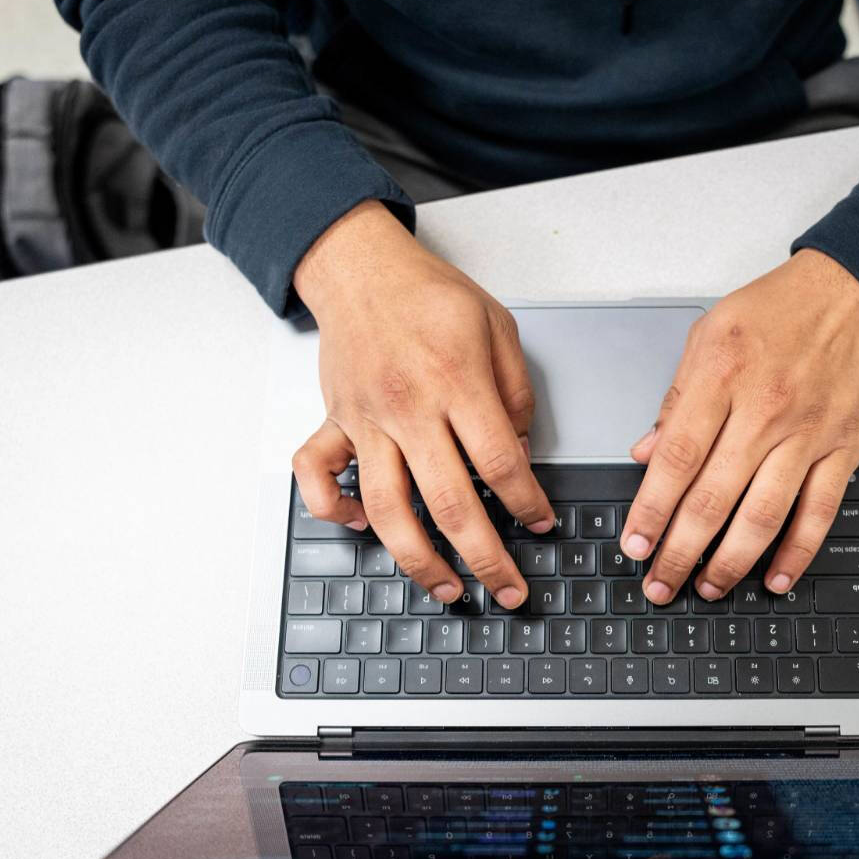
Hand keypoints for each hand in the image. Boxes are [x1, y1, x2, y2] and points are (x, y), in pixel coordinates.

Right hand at [290, 201, 554, 609]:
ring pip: (388, 509)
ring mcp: (366, 420)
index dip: (526, 504)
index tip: (540, 524)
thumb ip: (514, 393)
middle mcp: (409, 408)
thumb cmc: (430, 295)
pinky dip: (334, 510)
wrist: (362, 269)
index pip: (500, 463)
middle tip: (509, 588)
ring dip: (419, 561)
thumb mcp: (498, 328)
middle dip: (486, 557)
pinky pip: (318, 477)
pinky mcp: (335, 422)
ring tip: (448, 588)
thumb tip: (519, 454)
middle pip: (450, 503)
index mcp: (456, 382)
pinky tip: (362, 527)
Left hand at [621, 250, 858, 603]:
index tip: (634, 545)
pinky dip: (796, 554)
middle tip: (659, 584)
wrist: (856, 290)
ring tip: (706, 588)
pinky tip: (774, 579)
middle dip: (679, 552)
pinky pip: (818, 514)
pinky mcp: (844, 449)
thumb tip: (646, 455)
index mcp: (720, 379)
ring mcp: (807, 434)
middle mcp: (764, 410)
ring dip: (730, 563)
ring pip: (763, 516)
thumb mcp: (709, 335)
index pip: (675, 461)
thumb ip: (675, 399)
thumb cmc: (778, 310)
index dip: (651, 512)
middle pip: (712, 499)